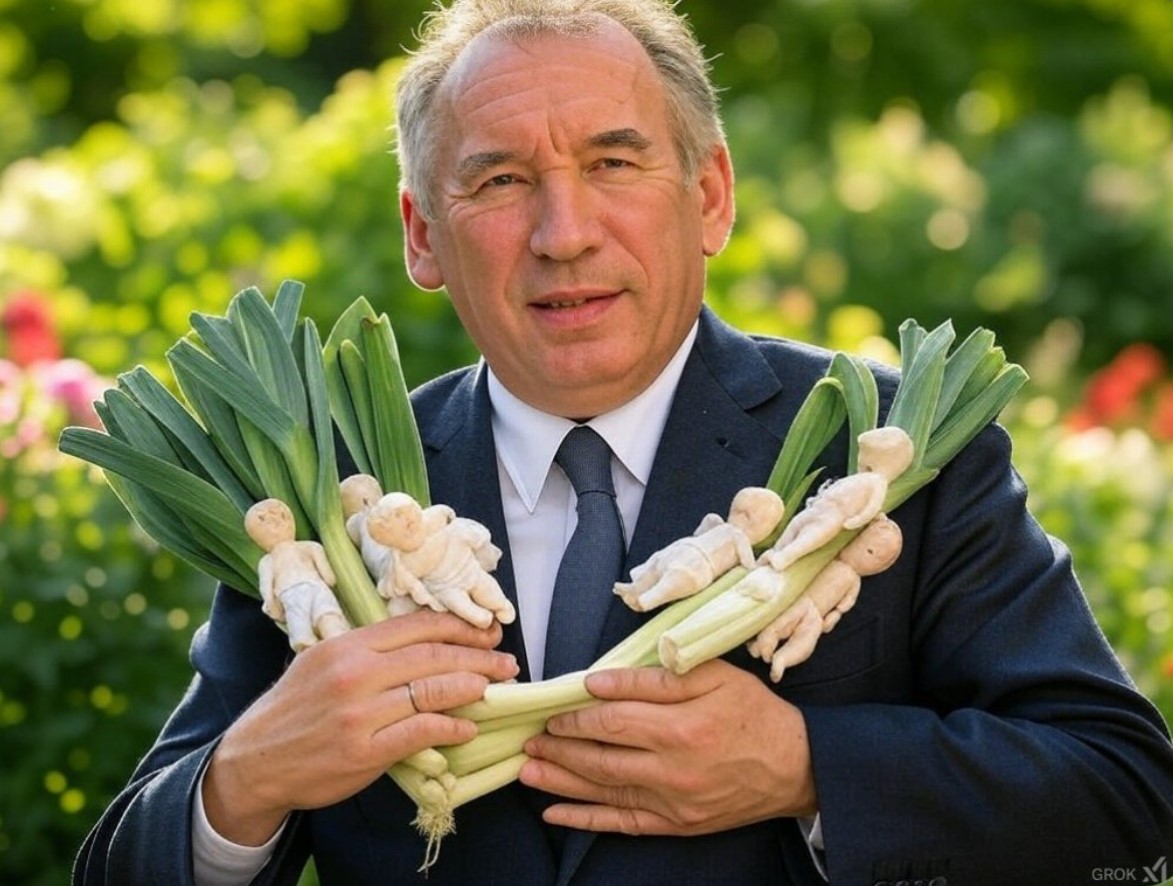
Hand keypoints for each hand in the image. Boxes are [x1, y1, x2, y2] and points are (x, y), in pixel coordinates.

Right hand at [203, 611, 518, 844]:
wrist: (254, 760)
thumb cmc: (295, 709)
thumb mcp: (323, 662)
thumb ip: (370, 650)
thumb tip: (427, 639)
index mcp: (347, 645)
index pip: (417, 625)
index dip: (460, 626)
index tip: (488, 632)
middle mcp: (355, 673)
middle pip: (433, 655)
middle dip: (478, 656)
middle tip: (506, 661)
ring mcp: (359, 713)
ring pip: (432, 690)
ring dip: (473, 687)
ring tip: (495, 688)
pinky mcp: (363, 751)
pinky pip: (420, 731)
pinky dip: (451, 727)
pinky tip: (468, 727)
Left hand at [519, 659, 815, 834]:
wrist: (797, 766)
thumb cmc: (754, 712)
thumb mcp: (715, 677)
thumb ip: (656, 678)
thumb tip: (601, 681)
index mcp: (682, 727)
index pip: (612, 719)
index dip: (577, 715)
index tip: (554, 709)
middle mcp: (672, 770)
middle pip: (600, 757)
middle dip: (559, 749)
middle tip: (528, 740)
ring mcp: (672, 803)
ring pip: (603, 791)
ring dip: (560, 781)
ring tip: (527, 770)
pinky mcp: (676, 825)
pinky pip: (622, 824)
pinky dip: (585, 819)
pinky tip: (555, 813)